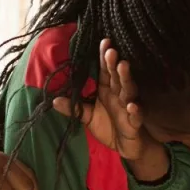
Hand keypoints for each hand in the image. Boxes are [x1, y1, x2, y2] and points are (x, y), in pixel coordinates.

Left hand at [51, 39, 167, 181]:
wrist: (126, 148)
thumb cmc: (108, 127)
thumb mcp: (87, 117)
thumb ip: (73, 109)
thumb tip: (53, 101)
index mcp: (107, 90)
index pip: (105, 71)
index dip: (104, 58)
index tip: (104, 41)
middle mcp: (119, 95)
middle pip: (117, 76)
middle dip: (114, 63)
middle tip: (111, 50)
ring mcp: (128, 108)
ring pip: (128, 91)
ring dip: (126, 78)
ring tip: (123, 66)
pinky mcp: (134, 123)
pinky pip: (136, 115)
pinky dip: (135, 110)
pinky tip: (132, 106)